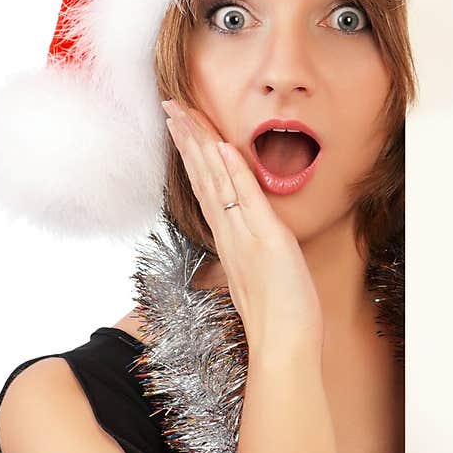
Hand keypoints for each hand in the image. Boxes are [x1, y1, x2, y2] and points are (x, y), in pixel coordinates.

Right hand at [162, 100, 324, 358]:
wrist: (283, 346)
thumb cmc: (277, 319)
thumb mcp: (259, 280)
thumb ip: (249, 257)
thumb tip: (245, 249)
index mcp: (230, 241)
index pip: (207, 189)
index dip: (193, 157)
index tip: (181, 128)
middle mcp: (231, 235)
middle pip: (203, 178)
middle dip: (186, 139)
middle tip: (169, 106)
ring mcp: (245, 236)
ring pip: (217, 182)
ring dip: (200, 145)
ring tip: (183, 114)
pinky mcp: (266, 241)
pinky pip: (246, 199)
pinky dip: (233, 172)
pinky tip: (220, 147)